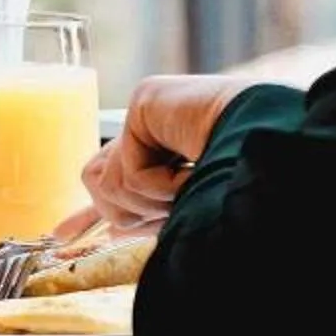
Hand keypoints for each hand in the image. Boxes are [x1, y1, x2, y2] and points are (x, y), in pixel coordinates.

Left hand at [62, 73, 242, 238]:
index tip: (62, 234)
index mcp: (166, 153)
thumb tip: (111, 228)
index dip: (89, 210)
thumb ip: (149, 213)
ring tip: (187, 184)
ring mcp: (147, 112)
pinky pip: (129, 169)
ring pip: (106, 183)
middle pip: (100, 184)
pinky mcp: (145, 101)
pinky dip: (159, 185)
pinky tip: (189, 167)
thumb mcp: (186, 209)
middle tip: (174, 196)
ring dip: (149, 201)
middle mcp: (153, 128)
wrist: (272, 154)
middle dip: (131, 210)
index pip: (111, 177)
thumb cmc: (245, 184)